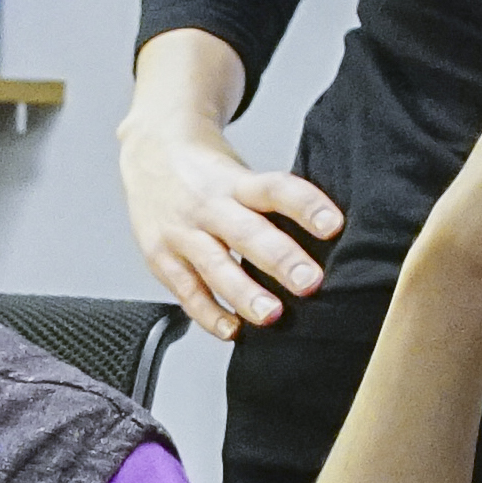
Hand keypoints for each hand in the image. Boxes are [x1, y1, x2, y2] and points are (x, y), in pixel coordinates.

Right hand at [119, 104, 344, 340]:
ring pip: (214, 266)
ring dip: (244, 294)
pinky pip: (186, 291)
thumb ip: (273, 205)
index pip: (275, 188)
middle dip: (280, 259)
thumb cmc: (207, 172)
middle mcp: (207, 205)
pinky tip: (232, 330)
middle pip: (246, 232)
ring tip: (272, 316)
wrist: (148, 152)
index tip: (333, 225)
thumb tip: (330, 239)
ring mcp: (181, 232)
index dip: (306, 205)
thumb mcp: (240, 174)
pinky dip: (208, 314)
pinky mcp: (160, 258)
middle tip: (311, 282)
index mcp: (234, 181)